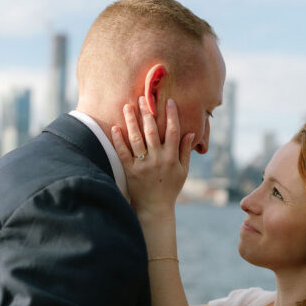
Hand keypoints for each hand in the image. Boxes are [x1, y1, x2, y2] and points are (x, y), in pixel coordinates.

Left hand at [112, 97, 194, 215]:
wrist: (155, 208)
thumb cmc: (170, 188)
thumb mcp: (183, 171)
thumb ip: (185, 151)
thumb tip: (190, 133)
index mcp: (171, 157)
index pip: (172, 131)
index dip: (171, 115)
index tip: (169, 101)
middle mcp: (157, 159)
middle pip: (152, 131)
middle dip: (148, 112)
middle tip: (143, 97)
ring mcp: (143, 165)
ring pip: (136, 139)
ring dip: (131, 121)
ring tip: (128, 106)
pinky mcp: (130, 171)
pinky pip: (123, 153)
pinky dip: (118, 140)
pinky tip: (115, 128)